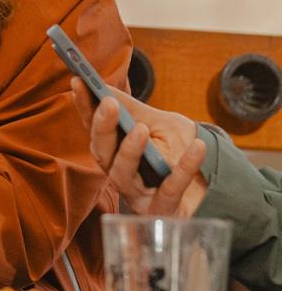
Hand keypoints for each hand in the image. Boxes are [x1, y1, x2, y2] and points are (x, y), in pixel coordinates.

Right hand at [70, 77, 207, 216]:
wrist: (211, 187)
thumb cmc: (179, 151)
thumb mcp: (161, 124)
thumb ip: (136, 110)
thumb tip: (106, 88)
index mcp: (114, 150)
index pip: (93, 127)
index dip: (84, 106)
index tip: (79, 81)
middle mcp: (119, 172)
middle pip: (102, 153)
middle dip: (102, 128)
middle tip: (108, 104)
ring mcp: (138, 193)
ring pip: (123, 175)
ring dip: (129, 151)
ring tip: (141, 129)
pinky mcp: (161, 209)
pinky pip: (171, 189)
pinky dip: (184, 168)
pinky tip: (198, 148)